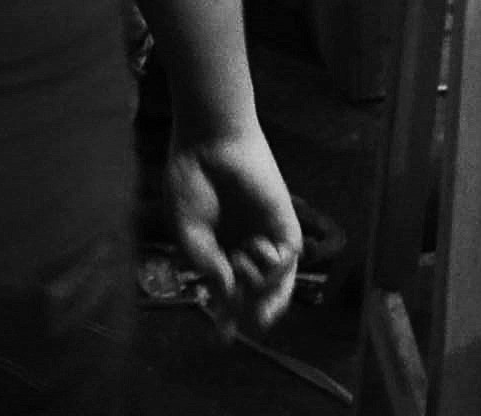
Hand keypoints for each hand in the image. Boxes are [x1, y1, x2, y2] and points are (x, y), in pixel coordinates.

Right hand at [168, 123, 300, 336]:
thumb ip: (209, 268)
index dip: (229, 317)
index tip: (222, 338)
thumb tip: (227, 297)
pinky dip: (276, 267)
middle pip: (261, 293)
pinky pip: (289, 256)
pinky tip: (254, 252)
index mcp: (221, 251)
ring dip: (264, 289)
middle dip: (256, 312)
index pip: (231, 293)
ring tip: (241, 268)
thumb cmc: (191, 183)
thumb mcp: (190, 235)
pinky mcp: (284, 219)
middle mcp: (246, 245)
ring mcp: (265, 233)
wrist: (207, 142)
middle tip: (246, 324)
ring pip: (279, 281)